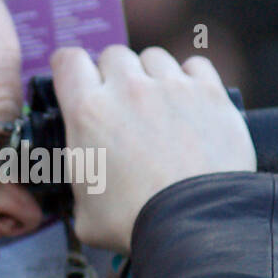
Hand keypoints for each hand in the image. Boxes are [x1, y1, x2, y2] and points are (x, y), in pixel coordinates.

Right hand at [51, 45, 255, 252]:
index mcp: (88, 113)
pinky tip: (191, 101)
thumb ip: (81, 184)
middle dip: (114, 75)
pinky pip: (195, 65)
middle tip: (122, 104)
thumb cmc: (136, 222)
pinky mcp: (209, 93)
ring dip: (152, 75)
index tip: (76, 80)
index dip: (70, 69)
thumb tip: (85, 186)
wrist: (193, 222)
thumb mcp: (84, 211)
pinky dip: (191, 78)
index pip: (68, 60)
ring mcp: (171, 87)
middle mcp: (128, 89)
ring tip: (160, 104)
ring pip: (154, 57)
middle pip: (113, 55)